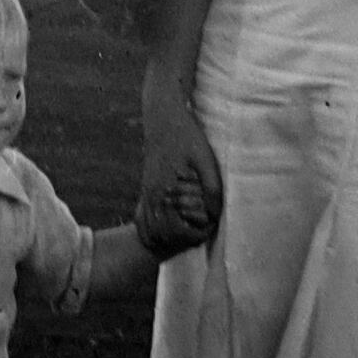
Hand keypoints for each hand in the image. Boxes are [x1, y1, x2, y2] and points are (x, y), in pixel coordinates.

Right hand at [134, 83, 222, 260]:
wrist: (163, 119)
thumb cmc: (187, 137)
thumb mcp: (206, 160)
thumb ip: (212, 189)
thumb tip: (214, 215)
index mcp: (166, 192)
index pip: (177, 232)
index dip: (197, 234)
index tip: (211, 224)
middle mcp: (152, 196)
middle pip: (161, 236)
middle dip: (183, 238)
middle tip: (203, 227)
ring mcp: (146, 192)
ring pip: (150, 229)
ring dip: (168, 235)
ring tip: (189, 227)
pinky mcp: (146, 188)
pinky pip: (143, 217)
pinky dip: (153, 228)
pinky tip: (170, 223)